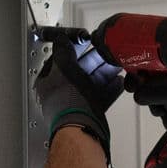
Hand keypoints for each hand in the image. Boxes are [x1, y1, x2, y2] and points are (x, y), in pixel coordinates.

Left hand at [36, 28, 123, 166]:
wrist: (82, 128)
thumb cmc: (69, 102)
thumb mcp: (64, 68)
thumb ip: (63, 51)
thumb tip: (61, 39)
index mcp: (48, 82)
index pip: (60, 58)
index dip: (73, 47)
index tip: (85, 40)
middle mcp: (61, 92)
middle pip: (79, 70)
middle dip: (95, 59)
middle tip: (106, 52)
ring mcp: (76, 102)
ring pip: (91, 82)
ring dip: (105, 72)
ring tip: (116, 65)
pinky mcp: (90, 112)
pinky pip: (100, 96)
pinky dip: (110, 88)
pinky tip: (118, 82)